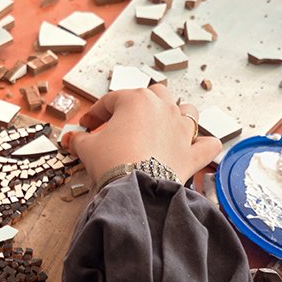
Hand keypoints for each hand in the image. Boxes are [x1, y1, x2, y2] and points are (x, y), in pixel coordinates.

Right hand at [64, 84, 220, 184]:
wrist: (134, 187)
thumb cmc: (112, 161)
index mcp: (136, 100)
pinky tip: (198, 146)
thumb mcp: (87, 148)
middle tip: (124, 121)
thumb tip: (73, 140)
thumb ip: (79, 140)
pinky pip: (208, 144)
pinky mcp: (192, 153)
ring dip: (177, 115)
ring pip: (187, 111)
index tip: (87, 127)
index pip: (110, 101)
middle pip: (154, 94)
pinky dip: (204, 145)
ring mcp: (182, 129)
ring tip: (165, 125)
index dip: (95, 114)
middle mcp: (163, 108)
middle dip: (139, 104)